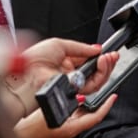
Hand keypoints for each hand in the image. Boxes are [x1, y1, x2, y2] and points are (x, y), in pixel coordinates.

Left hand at [3, 39, 118, 121]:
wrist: (25, 72)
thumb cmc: (33, 59)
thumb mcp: (60, 45)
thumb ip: (80, 48)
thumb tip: (96, 49)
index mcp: (66, 63)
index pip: (88, 63)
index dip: (100, 58)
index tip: (109, 52)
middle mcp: (70, 75)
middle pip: (96, 73)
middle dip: (107, 63)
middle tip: (112, 56)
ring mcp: (72, 85)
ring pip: (97, 81)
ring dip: (106, 69)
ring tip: (107, 59)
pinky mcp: (73, 92)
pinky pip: (92, 87)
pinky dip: (100, 75)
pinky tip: (101, 64)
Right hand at [14, 93, 117, 137]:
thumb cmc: (29, 130)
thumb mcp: (48, 111)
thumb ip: (64, 104)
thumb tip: (79, 98)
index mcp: (71, 129)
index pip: (95, 117)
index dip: (106, 107)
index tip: (113, 97)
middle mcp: (70, 133)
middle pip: (89, 117)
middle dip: (96, 105)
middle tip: (101, 93)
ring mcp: (64, 133)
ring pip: (80, 118)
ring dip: (84, 107)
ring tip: (86, 94)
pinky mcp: (58, 133)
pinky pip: (71, 120)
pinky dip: (73, 110)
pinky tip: (69, 102)